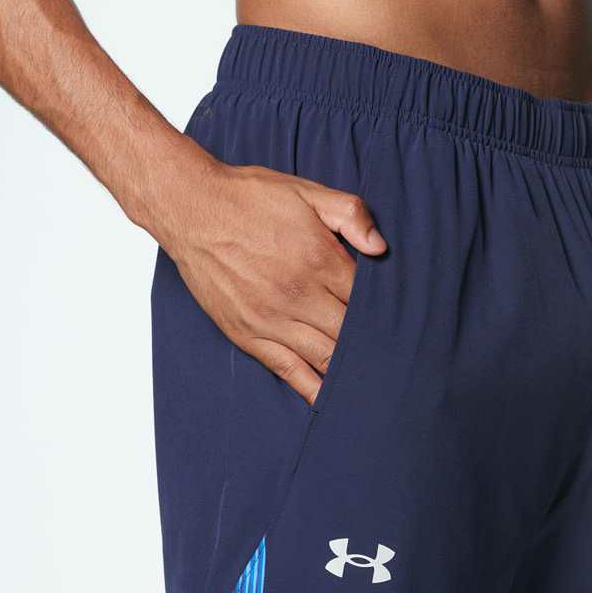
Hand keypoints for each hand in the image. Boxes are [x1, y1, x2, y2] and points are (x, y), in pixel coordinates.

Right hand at [151, 155, 386, 404]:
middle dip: (373, 348)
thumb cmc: (250, 198)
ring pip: (325, 357)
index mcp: (319, 260)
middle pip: (351, 334)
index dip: (385, 315)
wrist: (191, 207)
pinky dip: (311, 389)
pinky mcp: (248, 335)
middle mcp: (298, 295)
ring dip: (350, 372)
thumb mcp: (307, 192)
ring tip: (372, 386)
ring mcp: (271, 319)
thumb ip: (350, 214)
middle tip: (396, 362)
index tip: (400, 325)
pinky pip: (287, 371)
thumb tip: (381, 248)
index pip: (366, 301)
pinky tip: (330, 401)